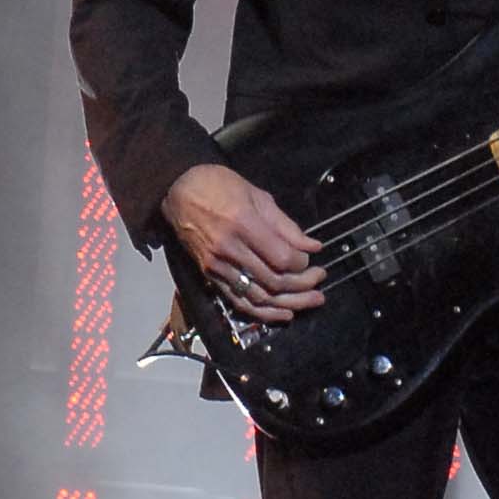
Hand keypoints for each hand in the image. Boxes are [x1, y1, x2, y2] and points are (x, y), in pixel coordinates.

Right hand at [163, 162, 324, 316]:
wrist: (178, 190)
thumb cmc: (217, 185)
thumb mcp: (256, 195)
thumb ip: (285, 225)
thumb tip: (311, 246)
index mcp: (243, 224)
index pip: (281, 258)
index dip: (302, 263)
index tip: (312, 259)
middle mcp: (230, 249)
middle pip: (273, 281)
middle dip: (302, 285)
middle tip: (320, 281)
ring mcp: (218, 266)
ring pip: (259, 297)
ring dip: (289, 303)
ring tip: (310, 301)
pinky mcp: (210, 276)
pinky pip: (239, 302)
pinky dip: (263, 313)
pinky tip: (283, 313)